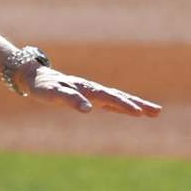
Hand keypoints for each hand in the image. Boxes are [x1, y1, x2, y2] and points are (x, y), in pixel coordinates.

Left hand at [25, 65, 161, 116]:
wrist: (33, 78)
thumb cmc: (43, 87)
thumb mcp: (54, 94)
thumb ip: (70, 100)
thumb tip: (89, 109)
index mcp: (87, 88)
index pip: (109, 98)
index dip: (123, 105)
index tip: (139, 112)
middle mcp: (92, 89)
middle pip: (118, 97)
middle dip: (137, 104)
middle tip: (157, 112)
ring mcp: (91, 92)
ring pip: (116, 98)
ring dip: (134, 104)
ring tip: (154, 111)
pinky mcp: (88, 95)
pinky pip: (109, 101)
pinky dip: (121, 105)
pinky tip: (130, 110)